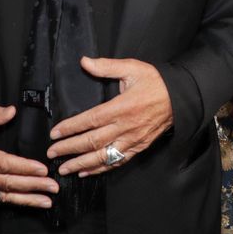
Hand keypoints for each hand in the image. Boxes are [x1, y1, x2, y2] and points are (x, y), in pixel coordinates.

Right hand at [0, 102, 57, 207]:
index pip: (2, 163)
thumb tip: (11, 112)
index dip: (23, 167)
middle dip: (32, 185)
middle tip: (53, 186)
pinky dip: (14, 202)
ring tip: (47, 200)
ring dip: (27, 199)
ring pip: (3, 195)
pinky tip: (30, 202)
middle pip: (6, 182)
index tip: (42, 168)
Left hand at [46, 57, 173, 175]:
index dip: (70, 128)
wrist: (181, 98)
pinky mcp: (139, 147)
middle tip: (52, 153)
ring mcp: (132, 140)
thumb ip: (106, 67)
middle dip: (70, 148)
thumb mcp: (132, 68)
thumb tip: (85, 62)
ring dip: (81, 163)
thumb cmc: (156, 82)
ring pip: (103, 156)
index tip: (55, 133)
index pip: (90, 120)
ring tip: (65, 168)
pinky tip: (87, 171)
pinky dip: (101, 168)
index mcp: (121, 107)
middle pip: (92, 141)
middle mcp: (125, 126)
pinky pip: (117, 161)